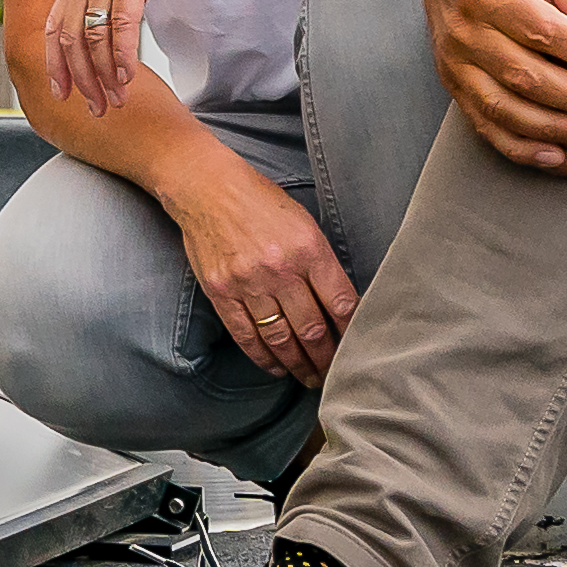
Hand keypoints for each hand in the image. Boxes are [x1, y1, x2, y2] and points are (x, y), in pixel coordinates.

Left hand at [43, 0, 213, 112]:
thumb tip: (108, 20)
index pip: (52, 27)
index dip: (54, 64)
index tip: (61, 92)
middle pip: (68, 40)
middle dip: (79, 81)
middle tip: (94, 108)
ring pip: (92, 37)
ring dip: (103, 75)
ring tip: (116, 100)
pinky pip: (120, 24)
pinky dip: (122, 55)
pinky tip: (128, 76)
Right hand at [164, 153, 360, 381]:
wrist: (208, 188)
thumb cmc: (260, 202)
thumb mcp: (304, 223)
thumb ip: (322, 263)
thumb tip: (341, 305)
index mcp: (308, 249)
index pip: (340, 303)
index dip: (352, 333)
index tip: (359, 349)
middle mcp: (280, 269)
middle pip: (311, 328)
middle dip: (327, 358)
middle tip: (336, 375)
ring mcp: (248, 283)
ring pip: (280, 338)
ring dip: (297, 364)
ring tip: (309, 377)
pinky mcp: (221, 292)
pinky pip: (245, 335)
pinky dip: (262, 357)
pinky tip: (274, 367)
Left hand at [440, 0, 566, 175]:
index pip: (558, 42)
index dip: (527, 27)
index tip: (505, 13)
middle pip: (548, 86)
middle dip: (517, 66)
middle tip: (491, 49)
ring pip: (550, 130)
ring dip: (519, 112)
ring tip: (496, 87)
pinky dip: (537, 152)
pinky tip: (517, 132)